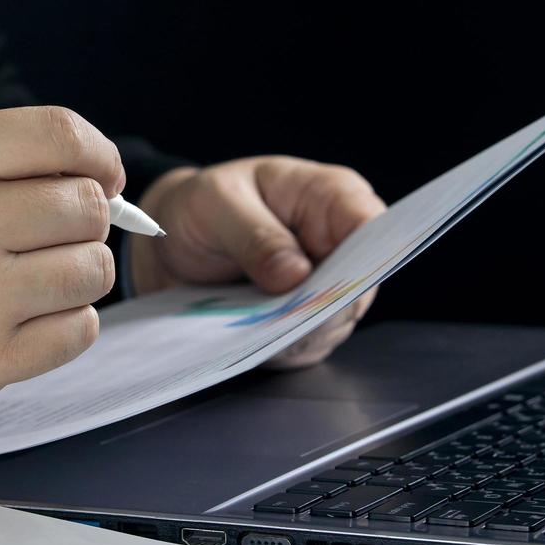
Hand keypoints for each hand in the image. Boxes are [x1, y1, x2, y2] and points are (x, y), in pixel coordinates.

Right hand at [0, 107, 122, 457]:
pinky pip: (78, 331)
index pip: (58, 134)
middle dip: (87, 218)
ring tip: (37, 281)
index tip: (102, 173)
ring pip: (92, 269)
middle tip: (61, 234)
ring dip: (79, 274)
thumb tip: (83, 172)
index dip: (97, 154)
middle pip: (84, 205)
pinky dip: (66, 325)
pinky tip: (26, 322)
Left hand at [130, 157, 386, 368]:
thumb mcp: (216, 204)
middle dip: (324, 307)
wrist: (172, 243)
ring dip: (297, 332)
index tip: (331, 285)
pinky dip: (281, 348)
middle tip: (281, 316)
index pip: (372, 226)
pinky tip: (250, 337)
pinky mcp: (306, 321)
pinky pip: (307, 345)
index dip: (364, 258)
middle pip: (361, 285)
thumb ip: (255, 234)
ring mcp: (326, 287)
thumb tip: (295, 275)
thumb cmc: (201, 206)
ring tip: (253, 324)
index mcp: (329, 196)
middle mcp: (338, 243)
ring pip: (336, 323)